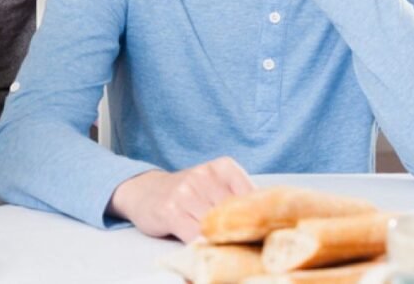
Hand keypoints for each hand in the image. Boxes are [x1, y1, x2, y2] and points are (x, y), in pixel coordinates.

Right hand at [107, 157, 254, 241]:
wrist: (145, 191)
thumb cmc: (187, 194)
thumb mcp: (216, 186)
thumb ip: (238, 199)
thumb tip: (268, 223)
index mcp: (225, 167)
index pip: (254, 198)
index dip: (259, 220)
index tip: (263, 233)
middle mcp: (206, 175)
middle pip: (235, 214)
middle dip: (240, 232)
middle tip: (245, 245)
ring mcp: (187, 192)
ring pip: (216, 227)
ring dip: (221, 241)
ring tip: (222, 246)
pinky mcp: (171, 211)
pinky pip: (196, 236)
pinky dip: (204, 245)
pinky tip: (205, 247)